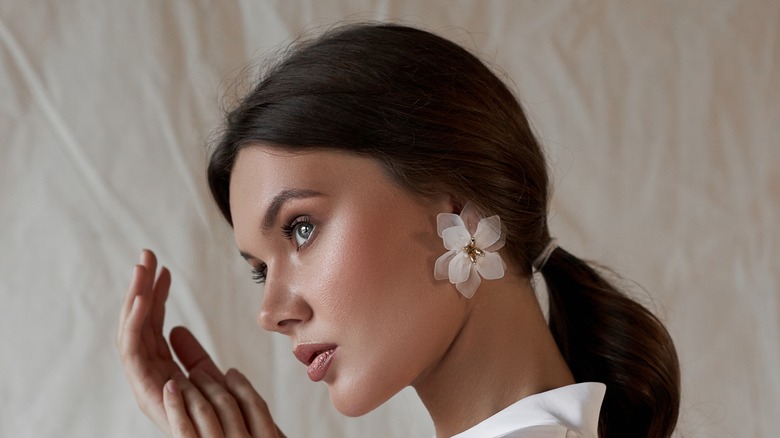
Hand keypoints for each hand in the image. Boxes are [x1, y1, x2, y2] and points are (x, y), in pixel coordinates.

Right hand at [117, 249, 284, 436]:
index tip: (163, 269)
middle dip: (140, 289)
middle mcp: (149, 376)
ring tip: (141, 271)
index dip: (156, 296)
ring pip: (131, 334)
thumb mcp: (211, 380)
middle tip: (146, 256)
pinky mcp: (145, 393)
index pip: (154, 326)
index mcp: (162, 371)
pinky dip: (134, 327)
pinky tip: (142, 301)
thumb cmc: (225, 421)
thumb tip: (177, 329)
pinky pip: (133, 356)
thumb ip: (194, 356)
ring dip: (134, 300)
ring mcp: (145, 384)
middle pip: (139, 325)